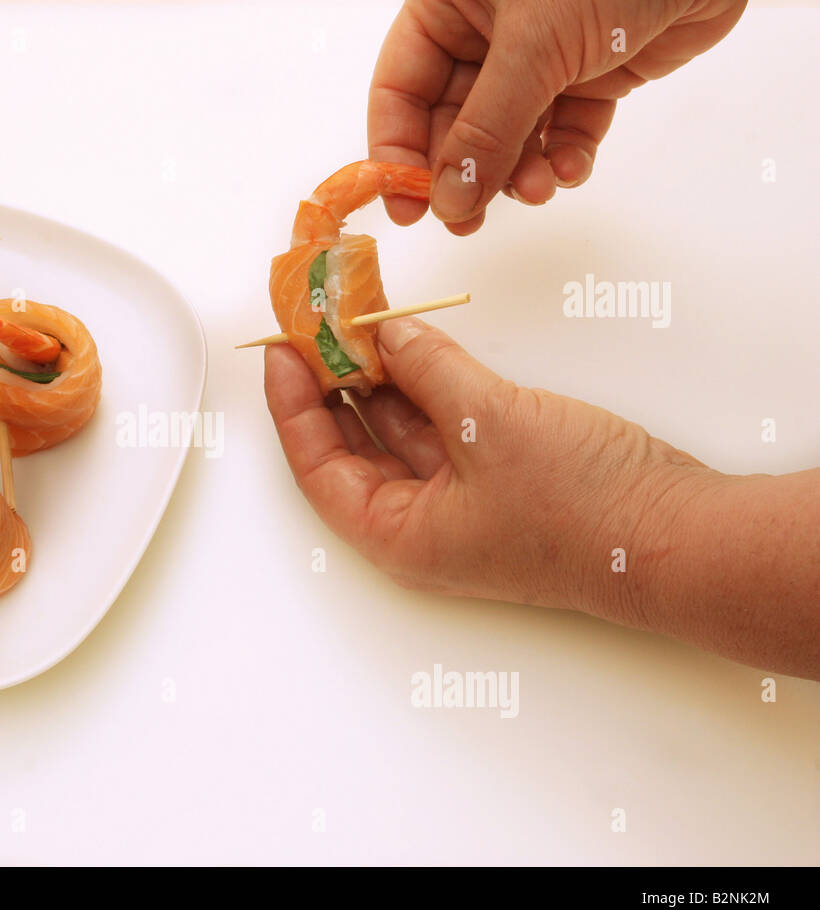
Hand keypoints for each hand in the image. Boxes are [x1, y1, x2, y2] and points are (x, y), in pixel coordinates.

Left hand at [263, 317, 714, 617]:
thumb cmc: (582, 507)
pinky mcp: (496, 481)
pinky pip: (440, 428)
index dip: (293, 405)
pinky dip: (424, 387)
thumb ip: (428, 371)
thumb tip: (388, 334)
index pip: (316, 466)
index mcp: (397, 536)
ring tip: (355, 322)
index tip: (282, 349)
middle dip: (333, 384)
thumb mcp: (488, 423)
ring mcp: (459, 505)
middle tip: (317, 325)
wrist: (679, 535)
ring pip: (397, 433)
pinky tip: (409, 346)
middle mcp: (419, 526)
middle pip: (352, 448)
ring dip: (378, 379)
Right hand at [368, 0, 747, 233]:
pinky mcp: (591, 76)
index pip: (399, 88)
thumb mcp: (533, 46)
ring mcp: (540, 56)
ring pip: (509, 136)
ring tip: (537, 189)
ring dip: (518, 173)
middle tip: (467, 221)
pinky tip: (572, 166)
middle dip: (465, 172)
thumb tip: (449, 200)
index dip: (396, 149)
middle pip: (451, 122)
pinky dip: (565, 157)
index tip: (406, 207)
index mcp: (449, 5)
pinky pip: (563, 132)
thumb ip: (487, 129)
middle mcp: (486, 32)